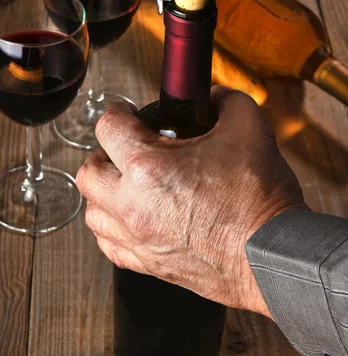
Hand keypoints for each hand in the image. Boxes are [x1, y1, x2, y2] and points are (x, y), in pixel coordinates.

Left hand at [76, 87, 307, 316]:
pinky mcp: (149, 265)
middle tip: (125, 147)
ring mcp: (139, 239)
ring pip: (93, 213)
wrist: (274, 257)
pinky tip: (132, 216)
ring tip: (126, 182)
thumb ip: (227, 101)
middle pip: (88, 172)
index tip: (128, 112)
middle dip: (103, 153)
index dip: (118, 111)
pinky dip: (112, 227)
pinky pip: (110, 246)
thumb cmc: (260, 200)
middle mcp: (134, 206)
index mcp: (149, 168)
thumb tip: (216, 96)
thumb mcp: (248, 129)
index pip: (108, 127)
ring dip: (104, 192)